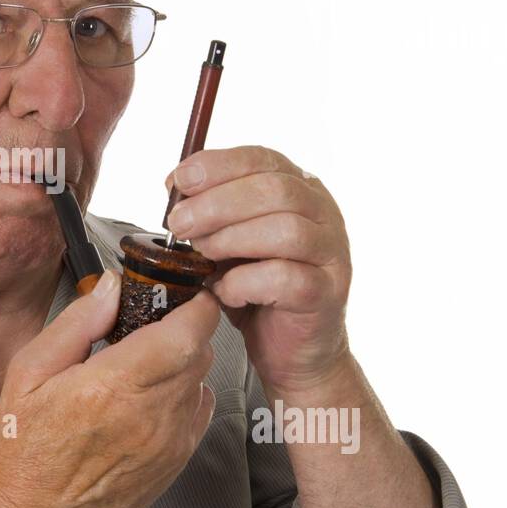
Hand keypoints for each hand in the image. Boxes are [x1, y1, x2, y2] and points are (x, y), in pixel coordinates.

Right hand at [0, 268, 221, 507]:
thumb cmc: (28, 447)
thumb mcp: (30, 371)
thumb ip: (77, 324)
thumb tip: (112, 287)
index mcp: (112, 387)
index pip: (185, 334)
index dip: (195, 306)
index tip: (184, 294)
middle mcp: (149, 415)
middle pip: (199, 351)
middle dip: (184, 328)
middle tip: (152, 323)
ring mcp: (169, 441)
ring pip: (201, 378)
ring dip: (183, 360)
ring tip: (144, 363)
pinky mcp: (177, 459)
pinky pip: (200, 408)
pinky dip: (185, 392)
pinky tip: (150, 395)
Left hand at [164, 146, 352, 392]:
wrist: (291, 348)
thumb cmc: (257, 288)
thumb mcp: (227, 240)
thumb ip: (209, 210)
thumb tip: (175, 186)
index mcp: (299, 189)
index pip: (262, 158)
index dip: (218, 165)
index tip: (181, 181)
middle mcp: (323, 214)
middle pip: (274, 190)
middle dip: (217, 203)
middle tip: (180, 224)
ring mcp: (331, 253)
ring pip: (286, 229)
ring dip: (231, 240)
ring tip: (204, 257)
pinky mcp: (327, 293)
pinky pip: (287, 278)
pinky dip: (245, 282)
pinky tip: (226, 291)